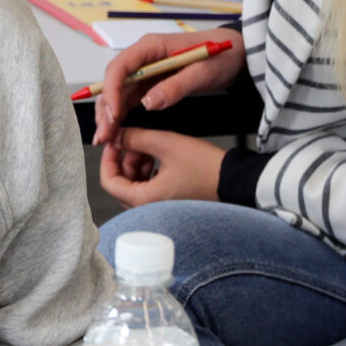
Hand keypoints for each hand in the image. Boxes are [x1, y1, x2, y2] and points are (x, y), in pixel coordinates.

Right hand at [91, 29, 245, 152]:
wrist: (236, 53)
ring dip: (110, 115)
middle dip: (105, 109)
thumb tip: (148, 104)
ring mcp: (145, 70)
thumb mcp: (202, 72)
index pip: (120, 67)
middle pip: (113, 82)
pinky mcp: (150, 82)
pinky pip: (130, 98)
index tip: (112, 115)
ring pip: (118, 93)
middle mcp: (142, 58)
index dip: (111, 91)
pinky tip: (117, 131)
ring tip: (106, 139)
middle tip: (103, 136)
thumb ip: (176, 87)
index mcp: (150, 47)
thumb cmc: (221, 56)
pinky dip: (121, 114)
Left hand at [97, 128, 225, 206]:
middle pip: (121, 184)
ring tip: (150, 149)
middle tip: (135, 142)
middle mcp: (150, 209)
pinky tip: (160, 159)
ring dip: (137, 166)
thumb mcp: (167, 143)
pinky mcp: (171, 205)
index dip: (108, 158)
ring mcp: (161, 209)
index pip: (108, 181)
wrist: (237, 181)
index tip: (115, 142)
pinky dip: (149, 173)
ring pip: (135, 186)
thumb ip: (135, 137)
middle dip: (125, 160)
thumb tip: (116, 135)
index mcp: (144, 199)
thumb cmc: (207, 167)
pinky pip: (149, 190)